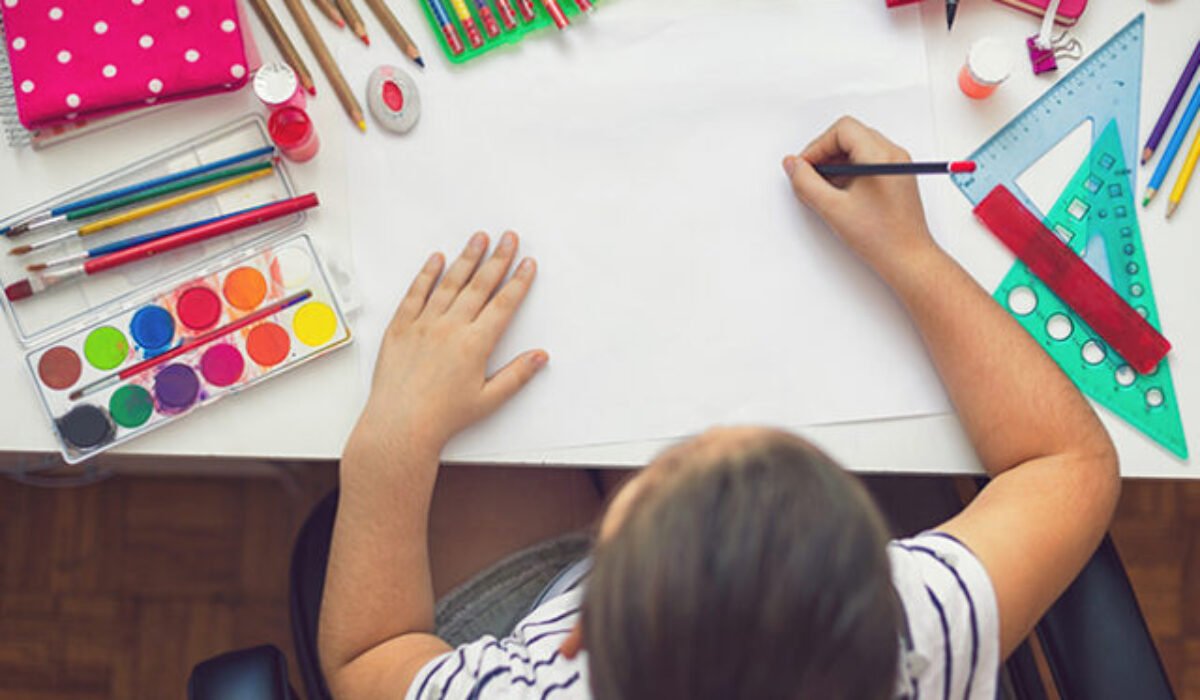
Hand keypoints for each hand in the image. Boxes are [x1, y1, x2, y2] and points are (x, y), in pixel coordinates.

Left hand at [361, 231, 546, 451]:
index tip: (527, 264)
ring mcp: (423, 325)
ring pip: (449, 283)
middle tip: (508, 238)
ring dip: (467, 258)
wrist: (400, 425)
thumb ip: (516, 375)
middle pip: (480, 285)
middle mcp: (450, 328)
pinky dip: (427, 275)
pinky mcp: (400, 327)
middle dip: (498, 259)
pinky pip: (415, 293)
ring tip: (479, 238)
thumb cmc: (441, 417)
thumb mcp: (488, 400)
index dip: (518, 282)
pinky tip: (436, 259)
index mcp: (474, 345)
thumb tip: (539, 357)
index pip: (503, 304)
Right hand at [783, 116, 937, 280]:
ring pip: (858, 148)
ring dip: (836, 163)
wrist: (908, 259)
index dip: (817, 146)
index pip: (842, 130)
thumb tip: (793, 165)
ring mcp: (896, 165)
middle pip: (850, 136)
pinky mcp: (895, 177)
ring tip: (824, 189)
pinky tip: (839, 194)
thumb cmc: (882, 238)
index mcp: (881, 156)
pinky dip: (849, 172)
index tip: (805, 166)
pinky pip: (867, 162)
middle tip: (810, 176)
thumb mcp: (833, 209)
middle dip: (825, 154)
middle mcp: (893, 155)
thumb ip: (806, 183)